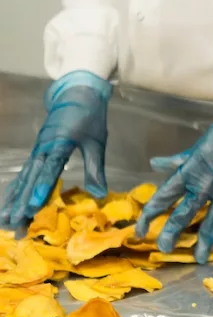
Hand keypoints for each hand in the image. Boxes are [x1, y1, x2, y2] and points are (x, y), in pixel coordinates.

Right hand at [0, 71, 111, 226]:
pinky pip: (24, 173)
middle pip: (30, 179)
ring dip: (14, 200)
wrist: (76, 92)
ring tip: (4, 221)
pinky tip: (9, 203)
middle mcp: (43, 149)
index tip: (32, 208)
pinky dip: (16, 188)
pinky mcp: (37, 151)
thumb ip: (95, 168)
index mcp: (59, 144)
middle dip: (20, 203)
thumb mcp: (96, 141)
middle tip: (13, 225)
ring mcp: (37, 150)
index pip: (49, 170)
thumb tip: (98, 193)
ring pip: (23, 178)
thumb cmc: (89, 117)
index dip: (40, 190)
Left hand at [136, 89, 212, 263]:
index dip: (149, 216)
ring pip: (210, 224)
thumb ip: (177, 161)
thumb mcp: (197, 145)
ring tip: (198, 257)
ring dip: (202, 242)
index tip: (140, 229)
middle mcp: (205, 186)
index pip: (164, 198)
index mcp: (190, 170)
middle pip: (183, 216)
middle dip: (171, 234)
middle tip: (163, 248)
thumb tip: (155, 164)